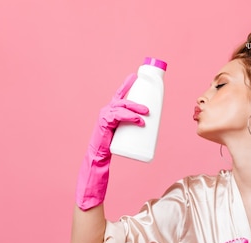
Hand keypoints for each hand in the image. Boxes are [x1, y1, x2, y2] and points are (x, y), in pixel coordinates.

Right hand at [75, 74, 148, 209]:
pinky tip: (138, 120)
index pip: (120, 95)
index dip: (126, 84)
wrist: (98, 159)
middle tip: (149, 107)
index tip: (135, 76)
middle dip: (136, 100)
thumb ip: (133, 128)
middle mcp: (107, 111)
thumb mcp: (125, 134)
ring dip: (135, 109)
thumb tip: (151, 126)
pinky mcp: (104, 125)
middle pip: (122, 100)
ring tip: (146, 114)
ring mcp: (104, 117)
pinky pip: (117, 117)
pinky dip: (129, 118)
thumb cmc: (112, 147)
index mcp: (112, 111)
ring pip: (121, 108)